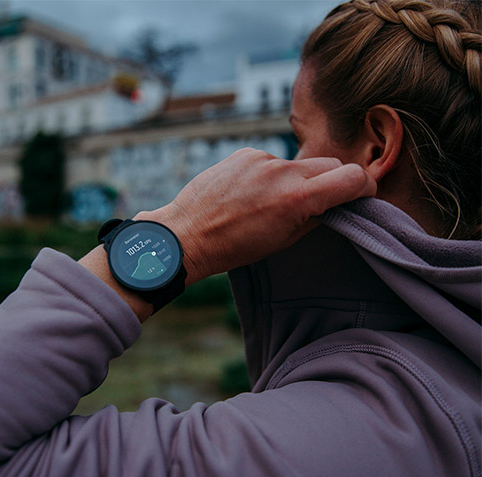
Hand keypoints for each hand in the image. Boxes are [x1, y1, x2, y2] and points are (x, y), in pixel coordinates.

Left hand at [135, 148, 375, 284]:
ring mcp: (262, 158)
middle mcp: (283, 171)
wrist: (188, 233)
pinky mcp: (246, 152)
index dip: (364, 187)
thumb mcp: (283, 241)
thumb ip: (315, 217)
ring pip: (300, 163)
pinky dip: (273, 174)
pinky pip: (273, 161)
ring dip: (298, 179)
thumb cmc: (234, 246)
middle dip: (332, 182)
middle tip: (317, 202)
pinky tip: (253, 192)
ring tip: (272, 201)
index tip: (361, 195)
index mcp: (297, 198)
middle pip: (330, 165)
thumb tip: (336, 204)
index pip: (353, 177)